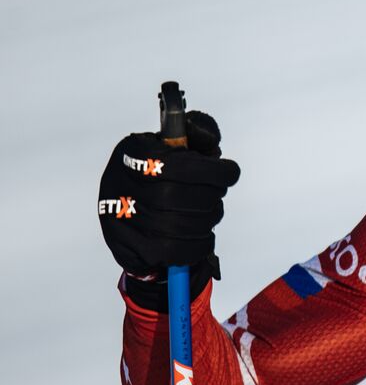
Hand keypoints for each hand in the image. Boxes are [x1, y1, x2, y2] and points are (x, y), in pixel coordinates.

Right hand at [98, 110, 239, 310]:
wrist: (139, 211)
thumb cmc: (171, 172)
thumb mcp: (185, 145)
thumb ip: (200, 134)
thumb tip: (207, 139)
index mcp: (133, 150)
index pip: (177, 164)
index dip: (214, 172)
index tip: (229, 173)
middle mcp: (117, 181)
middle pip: (174, 197)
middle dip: (209, 197)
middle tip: (216, 195)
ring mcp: (117, 215)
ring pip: (174, 226)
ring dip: (206, 221)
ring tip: (209, 213)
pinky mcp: (124, 244)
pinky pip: (173, 250)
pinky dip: (198, 244)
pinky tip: (201, 234)